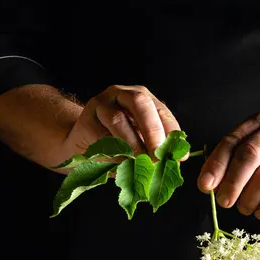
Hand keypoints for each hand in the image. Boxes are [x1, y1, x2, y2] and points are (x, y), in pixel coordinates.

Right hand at [63, 84, 179, 158]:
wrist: (81, 145)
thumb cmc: (116, 146)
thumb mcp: (141, 145)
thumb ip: (156, 148)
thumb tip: (177, 160)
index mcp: (142, 99)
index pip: (161, 111)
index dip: (172, 133)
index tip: (178, 156)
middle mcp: (123, 95)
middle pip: (140, 102)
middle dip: (153, 130)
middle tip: (159, 155)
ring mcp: (102, 104)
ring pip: (118, 118)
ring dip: (132, 143)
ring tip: (141, 162)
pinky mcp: (87, 119)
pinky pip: (101, 135)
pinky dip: (114, 152)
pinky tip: (122, 164)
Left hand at [197, 108, 259, 218]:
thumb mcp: (257, 156)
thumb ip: (233, 164)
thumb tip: (208, 185)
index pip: (232, 141)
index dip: (216, 165)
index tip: (204, 186)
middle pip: (249, 155)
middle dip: (232, 182)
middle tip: (224, 202)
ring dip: (250, 198)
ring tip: (244, 209)